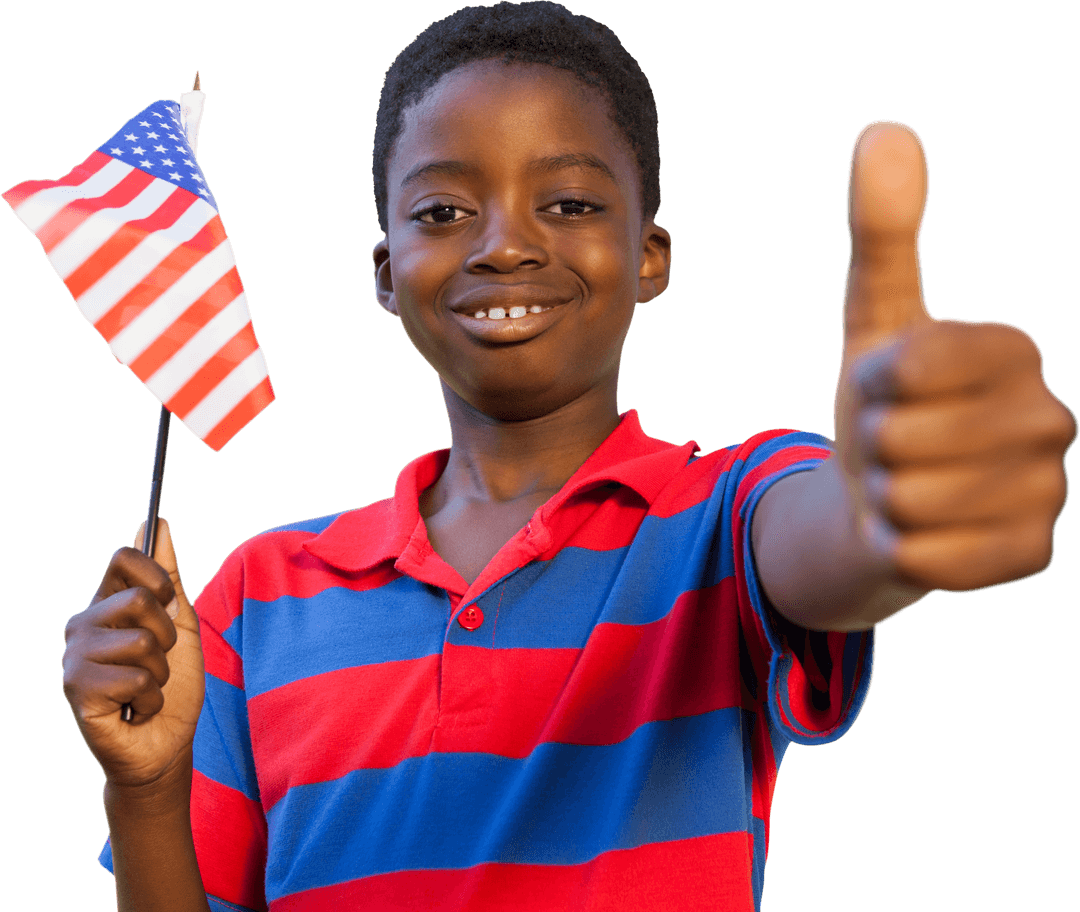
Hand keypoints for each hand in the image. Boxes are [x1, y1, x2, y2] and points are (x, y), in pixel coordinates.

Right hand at [62, 518, 204, 788]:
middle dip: (167, 635)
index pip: (125, 556)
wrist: (165, 742)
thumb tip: (156, 520)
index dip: (158, 576)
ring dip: (160, 672)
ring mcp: (75, 655)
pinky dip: (150, 698)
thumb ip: (168, 574)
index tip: (167, 603)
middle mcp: (84, 622)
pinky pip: (136, 678)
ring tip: (146, 688)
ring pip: (142, 642)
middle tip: (156, 661)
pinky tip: (134, 708)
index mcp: (107, 602)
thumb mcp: (180, 622)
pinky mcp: (76, 689)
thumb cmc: (173, 683)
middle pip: (141, 599)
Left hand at [833, 121, 1076, 591]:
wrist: (881, 497)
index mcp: (1014, 350)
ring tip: (906, 486)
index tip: (888, 388)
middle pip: (902, 437)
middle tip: (894, 448)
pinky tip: (919, 533)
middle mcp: (1050, 418)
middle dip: (872, 447)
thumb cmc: (883, 403)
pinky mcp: (1029, 555)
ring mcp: (1048, 492)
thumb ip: (884, 234)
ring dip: (883, 498)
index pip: (910, 364)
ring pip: (911, 501)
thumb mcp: (875, 317)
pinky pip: (931, 559)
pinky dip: (901, 549)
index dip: (873, 384)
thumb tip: (884, 131)